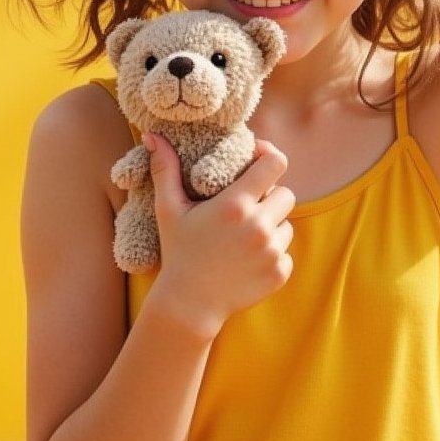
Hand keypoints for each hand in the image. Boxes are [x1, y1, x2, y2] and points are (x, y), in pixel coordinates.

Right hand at [145, 134, 294, 337]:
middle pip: (286, 194)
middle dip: (270, 197)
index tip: (256, 160)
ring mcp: (272, 252)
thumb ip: (166, 170)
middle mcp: (259, 226)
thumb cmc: (178, 253)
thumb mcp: (169, 210)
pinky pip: (287, 252)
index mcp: (236, 205)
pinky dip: (272, 254)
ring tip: (244, 237)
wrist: (189, 305)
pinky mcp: (280, 273)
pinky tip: (247, 260)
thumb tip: (152, 135)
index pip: (275, 163)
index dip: (269, 156)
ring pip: (287, 225)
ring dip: (272, 226)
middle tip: (247, 208)